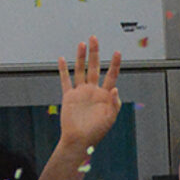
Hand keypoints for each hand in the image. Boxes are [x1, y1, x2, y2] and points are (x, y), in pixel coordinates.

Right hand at [55, 39, 120, 153]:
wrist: (79, 141)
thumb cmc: (96, 132)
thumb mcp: (110, 119)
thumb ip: (114, 104)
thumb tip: (115, 88)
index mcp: (105, 95)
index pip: (111, 75)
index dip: (115, 64)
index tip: (117, 52)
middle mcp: (93, 91)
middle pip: (94, 67)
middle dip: (95, 53)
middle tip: (94, 38)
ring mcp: (81, 92)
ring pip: (80, 70)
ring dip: (81, 57)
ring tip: (82, 44)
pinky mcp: (69, 97)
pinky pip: (65, 81)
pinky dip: (63, 70)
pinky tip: (62, 59)